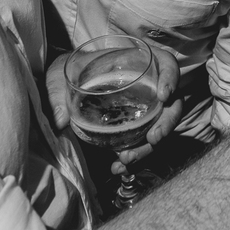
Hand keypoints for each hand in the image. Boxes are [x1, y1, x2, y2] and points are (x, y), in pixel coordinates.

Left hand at [44, 46, 183, 172]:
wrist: (67, 87)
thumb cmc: (68, 73)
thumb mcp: (60, 75)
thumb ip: (57, 92)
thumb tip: (59, 120)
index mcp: (137, 63)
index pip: (166, 64)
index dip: (171, 78)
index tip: (164, 96)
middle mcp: (148, 86)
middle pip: (172, 103)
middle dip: (167, 123)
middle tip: (153, 138)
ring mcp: (145, 109)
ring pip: (160, 127)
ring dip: (149, 146)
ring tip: (127, 158)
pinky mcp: (137, 128)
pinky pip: (144, 143)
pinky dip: (136, 157)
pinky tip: (119, 167)